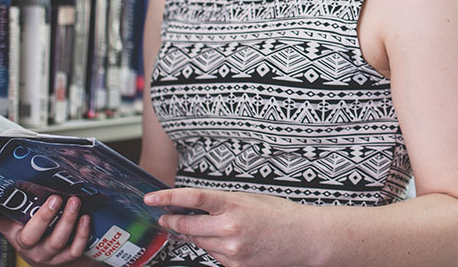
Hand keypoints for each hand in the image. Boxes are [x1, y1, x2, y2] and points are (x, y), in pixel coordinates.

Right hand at [0, 195, 91, 265]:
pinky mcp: (67, 258)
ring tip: (75, 202)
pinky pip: (75, 249)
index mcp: (17, 235)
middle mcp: (31, 248)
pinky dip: (82, 233)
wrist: (56, 257)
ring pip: (57, 241)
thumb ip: (13, 207)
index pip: (0, 225)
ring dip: (67, 220)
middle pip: (32, 235)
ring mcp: (49, 255)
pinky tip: (85, 218)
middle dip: (44, 216)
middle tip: (55, 198)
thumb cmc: (38, 235)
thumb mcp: (23, 223)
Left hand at [147, 188, 307, 266]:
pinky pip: (213, 256)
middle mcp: (230, 228)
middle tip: (165, 217)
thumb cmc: (282, 216)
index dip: (168, 198)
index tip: (152, 198)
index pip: (193, 198)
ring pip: (199, 242)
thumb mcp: (250, 199)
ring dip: (195, 235)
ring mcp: (232, 250)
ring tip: (208, 227)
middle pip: (187, 225)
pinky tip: (227, 241)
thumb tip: (194, 206)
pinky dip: (213, 248)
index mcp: (234, 205)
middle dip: (172, 221)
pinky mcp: (236, 266)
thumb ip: (222, 203)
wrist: (306, 239)